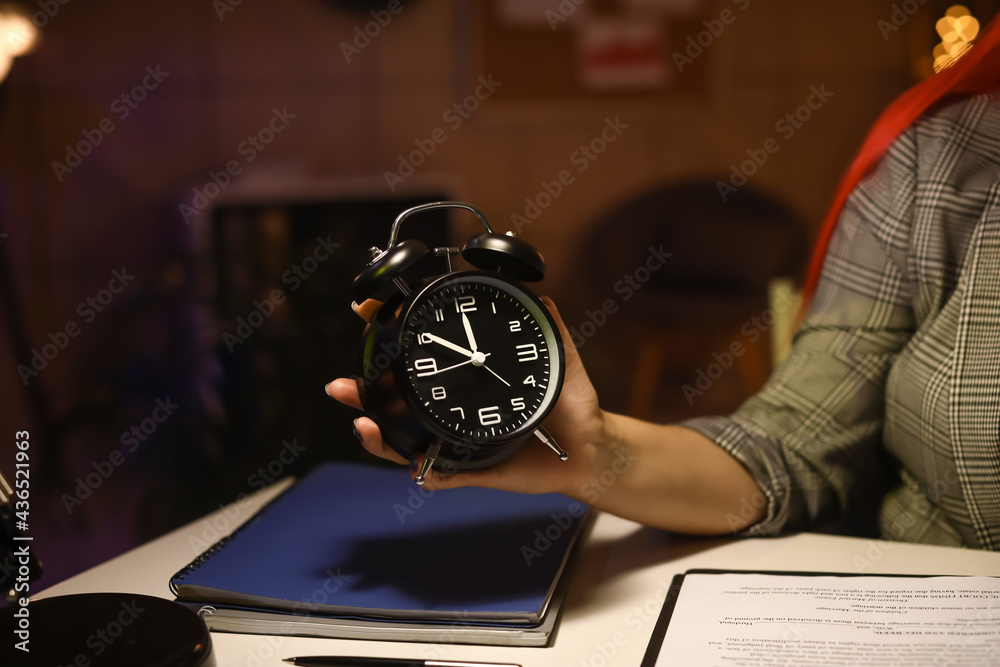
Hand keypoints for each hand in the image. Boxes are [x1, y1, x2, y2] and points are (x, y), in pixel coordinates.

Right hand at [326, 297, 609, 496]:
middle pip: (398, 408)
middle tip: (341, 387)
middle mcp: (455, 414)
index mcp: (467, 385)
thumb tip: (543, 298)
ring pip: (409, 445)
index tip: (363, 325)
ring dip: (382, 438)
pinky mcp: (476, 472)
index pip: (420, 370)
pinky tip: (416, 464)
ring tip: (364, 424)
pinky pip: (444, 476)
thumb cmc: (572, 408)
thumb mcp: (562, 363)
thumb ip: (552, 332)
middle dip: (364, 398)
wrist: (592, 450)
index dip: (388, 356)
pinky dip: (428, 473)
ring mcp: (461, 444)